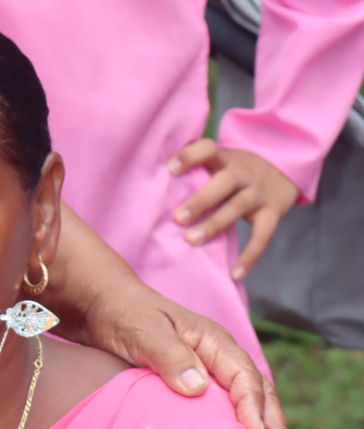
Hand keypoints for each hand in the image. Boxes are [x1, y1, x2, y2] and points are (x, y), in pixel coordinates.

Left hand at [43, 205, 295, 428]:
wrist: (100, 307)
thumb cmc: (122, 315)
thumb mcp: (143, 332)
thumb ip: (169, 356)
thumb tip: (198, 388)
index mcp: (214, 341)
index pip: (245, 377)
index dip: (253, 408)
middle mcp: (217, 358)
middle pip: (258, 394)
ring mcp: (207, 373)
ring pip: (245, 405)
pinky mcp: (191, 387)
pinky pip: (221, 412)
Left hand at [168, 140, 298, 279]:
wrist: (285, 166)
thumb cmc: (234, 169)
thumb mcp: (219, 161)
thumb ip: (194, 168)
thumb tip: (149, 179)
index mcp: (225, 159)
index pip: (209, 149)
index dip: (191, 156)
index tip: (170, 168)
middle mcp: (243, 173)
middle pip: (224, 182)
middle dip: (201, 200)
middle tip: (177, 218)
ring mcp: (258, 193)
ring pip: (237, 207)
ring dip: (214, 224)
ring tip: (192, 240)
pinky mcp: (272, 213)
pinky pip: (262, 236)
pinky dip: (249, 257)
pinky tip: (234, 274)